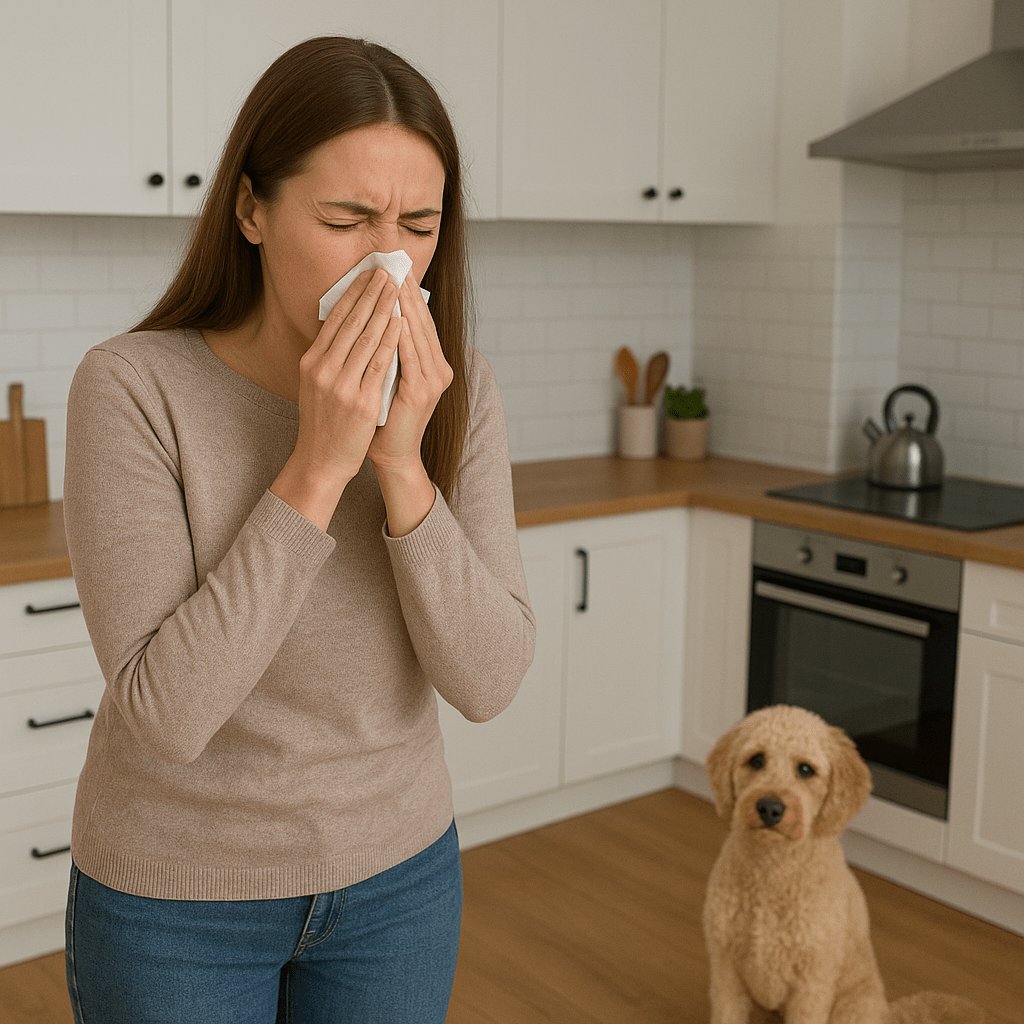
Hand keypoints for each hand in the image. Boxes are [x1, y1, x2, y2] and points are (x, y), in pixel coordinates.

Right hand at [270, 268, 402, 528]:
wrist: (321, 460)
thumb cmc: (323, 421)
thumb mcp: (316, 383)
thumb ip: (328, 356)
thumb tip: (343, 324)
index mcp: (311, 362)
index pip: (335, 319)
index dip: (353, 293)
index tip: (368, 274)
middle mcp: (323, 370)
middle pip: (350, 323)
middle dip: (370, 293)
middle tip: (386, 270)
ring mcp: (341, 386)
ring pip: (366, 338)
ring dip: (384, 308)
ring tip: (397, 287)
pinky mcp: (360, 402)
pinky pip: (379, 364)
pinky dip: (390, 340)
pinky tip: (400, 322)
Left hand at [368, 275, 453, 535]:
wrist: (391, 456)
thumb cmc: (383, 418)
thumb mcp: (386, 376)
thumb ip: (387, 350)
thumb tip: (373, 316)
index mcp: (432, 364)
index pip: (418, 320)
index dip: (406, 294)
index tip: (391, 267)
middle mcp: (438, 370)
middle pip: (421, 321)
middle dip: (405, 292)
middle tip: (392, 262)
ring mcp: (433, 380)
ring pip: (416, 332)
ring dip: (403, 304)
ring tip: (390, 278)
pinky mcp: (421, 391)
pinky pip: (409, 353)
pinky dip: (400, 331)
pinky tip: (390, 312)